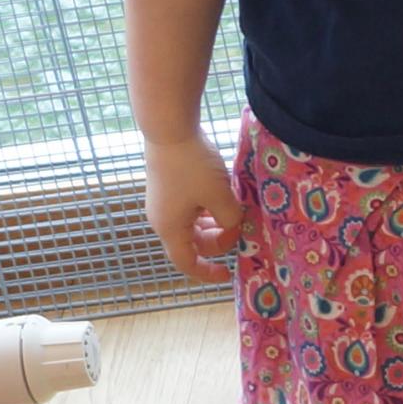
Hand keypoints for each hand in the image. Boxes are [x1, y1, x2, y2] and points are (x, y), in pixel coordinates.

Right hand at [142, 132, 245, 281]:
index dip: (207, 273)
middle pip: (193, 243)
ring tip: (234, 211)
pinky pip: (191, 209)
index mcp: (170, 229)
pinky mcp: (168, 187)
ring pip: (194, 225)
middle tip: (240, 226)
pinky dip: (207, 210)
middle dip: (218, 240)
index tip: (228, 274)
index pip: (186, 263)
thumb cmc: (193, 166)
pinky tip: (223, 197)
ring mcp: (163, 203)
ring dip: (215, 223)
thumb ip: (230, 220)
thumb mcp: (220, 197)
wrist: (170, 130)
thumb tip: (233, 226)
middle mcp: (162, 219)